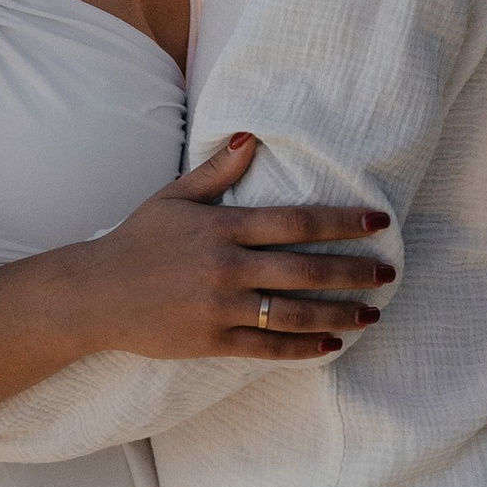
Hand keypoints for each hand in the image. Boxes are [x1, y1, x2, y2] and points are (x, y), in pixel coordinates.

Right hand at [70, 136, 391, 362]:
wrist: (97, 293)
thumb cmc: (138, 240)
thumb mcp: (174, 197)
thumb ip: (216, 173)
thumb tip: (251, 138)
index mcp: (221, 227)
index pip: (295, 222)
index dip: (341, 221)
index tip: (378, 221)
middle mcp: (225, 267)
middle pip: (303, 268)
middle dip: (352, 270)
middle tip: (389, 271)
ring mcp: (219, 308)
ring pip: (293, 313)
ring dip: (338, 312)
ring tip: (373, 312)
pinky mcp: (211, 342)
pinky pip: (267, 348)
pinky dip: (303, 348)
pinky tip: (332, 344)